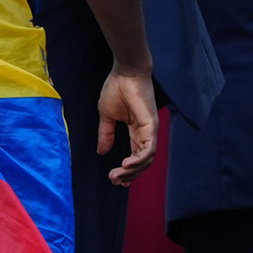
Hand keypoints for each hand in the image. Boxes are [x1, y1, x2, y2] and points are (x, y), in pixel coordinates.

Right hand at [96, 68, 157, 185]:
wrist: (124, 72)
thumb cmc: (116, 88)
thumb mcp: (107, 116)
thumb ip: (106, 134)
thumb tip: (101, 152)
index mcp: (136, 131)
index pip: (135, 156)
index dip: (127, 170)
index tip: (116, 180)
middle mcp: (146, 133)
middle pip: (142, 162)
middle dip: (128, 175)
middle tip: (114, 180)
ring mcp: (150, 130)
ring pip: (146, 160)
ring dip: (132, 171)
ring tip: (117, 175)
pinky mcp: (151, 126)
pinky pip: (148, 150)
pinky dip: (138, 161)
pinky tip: (125, 165)